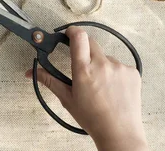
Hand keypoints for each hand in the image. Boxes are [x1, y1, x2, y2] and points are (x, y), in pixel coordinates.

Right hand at [26, 27, 147, 150]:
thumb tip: (31, 72)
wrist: (119, 133)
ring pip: (106, 57)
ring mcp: (120, 67)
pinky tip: (113, 89)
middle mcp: (103, 65)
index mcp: (84, 70)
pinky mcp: (133, 72)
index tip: (69, 33)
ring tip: (101, 86)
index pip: (79, 37)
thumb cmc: (92, 118)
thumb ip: (49, 80)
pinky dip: (115, 73)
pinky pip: (120, 66)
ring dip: (101, 65)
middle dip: (85, 50)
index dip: (72, 31)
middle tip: (83, 65)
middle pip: (91, 43)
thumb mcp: (67, 99)